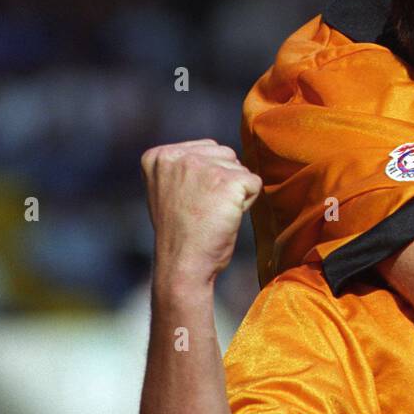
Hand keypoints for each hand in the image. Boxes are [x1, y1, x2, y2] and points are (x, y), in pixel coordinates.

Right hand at [140, 139, 261, 286]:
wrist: (182, 265)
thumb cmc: (181, 233)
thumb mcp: (170, 190)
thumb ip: (186, 167)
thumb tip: (222, 155)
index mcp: (158, 156)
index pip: (207, 149)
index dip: (207, 178)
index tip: (188, 202)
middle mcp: (178, 156)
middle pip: (225, 154)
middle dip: (223, 181)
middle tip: (203, 210)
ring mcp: (202, 167)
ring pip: (240, 168)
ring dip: (235, 192)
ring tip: (213, 214)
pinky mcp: (226, 181)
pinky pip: (254, 183)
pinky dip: (247, 203)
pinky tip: (226, 217)